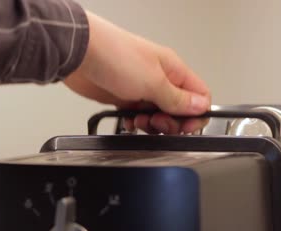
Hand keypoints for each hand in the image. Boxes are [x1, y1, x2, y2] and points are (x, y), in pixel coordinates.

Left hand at [64, 11, 210, 133]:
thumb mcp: (153, 82)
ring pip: (157, 115)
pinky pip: (137, 116)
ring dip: (151, 125)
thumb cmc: (115, 56)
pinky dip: (135, 123)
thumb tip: (200, 106)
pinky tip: (129, 122)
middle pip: (179, 109)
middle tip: (157, 123)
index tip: (185, 127)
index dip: (197, 115)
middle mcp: (159, 79)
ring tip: (140, 121)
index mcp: (173, 70)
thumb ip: (177, 98)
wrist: (80, 55)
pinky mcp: (123, 97)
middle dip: (171, 123)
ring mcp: (141, 88)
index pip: (199, 95)